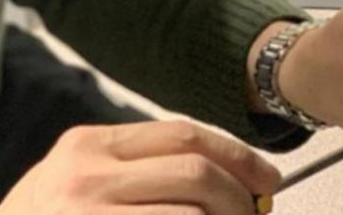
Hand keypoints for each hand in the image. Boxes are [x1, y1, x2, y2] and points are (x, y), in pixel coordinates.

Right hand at [0, 119, 280, 214]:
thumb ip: (131, 168)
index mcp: (89, 145)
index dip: (235, 155)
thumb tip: (214, 177)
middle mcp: (89, 174)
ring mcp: (91, 214)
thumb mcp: (75, 178)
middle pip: (195, 173)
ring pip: (192, 213)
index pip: (181, 135)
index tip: (266, 176)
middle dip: (240, 199)